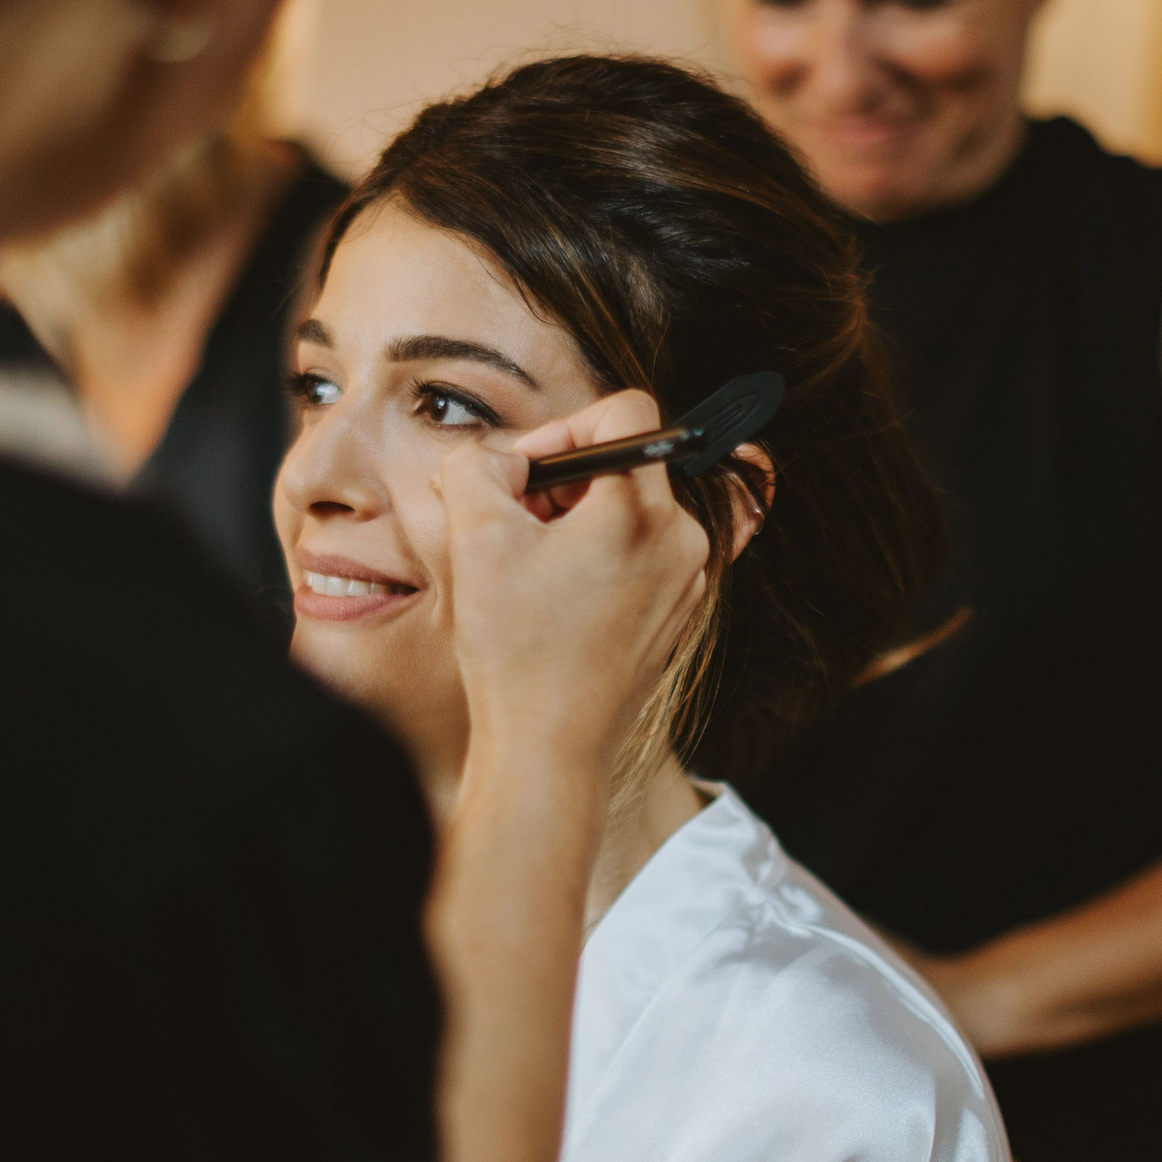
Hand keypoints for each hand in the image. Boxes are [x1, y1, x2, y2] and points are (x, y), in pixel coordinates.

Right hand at [438, 391, 710, 767]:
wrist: (549, 748)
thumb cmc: (517, 651)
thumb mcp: (476, 537)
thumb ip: (479, 467)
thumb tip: (500, 459)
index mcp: (643, 512)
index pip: (623, 413)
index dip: (562, 428)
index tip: (522, 474)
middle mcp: (682, 541)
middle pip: (625, 464)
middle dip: (562, 481)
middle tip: (514, 521)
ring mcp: (685, 582)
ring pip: (629, 512)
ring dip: (575, 521)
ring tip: (528, 565)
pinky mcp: (675, 615)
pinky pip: (638, 556)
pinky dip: (595, 558)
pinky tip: (553, 599)